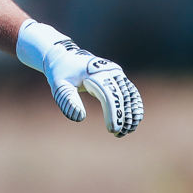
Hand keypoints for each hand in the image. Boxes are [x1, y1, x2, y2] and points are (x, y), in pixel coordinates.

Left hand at [16, 20, 142, 136]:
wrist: (65, 58)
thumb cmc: (61, 74)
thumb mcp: (59, 86)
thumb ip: (68, 101)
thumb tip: (80, 118)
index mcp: (94, 72)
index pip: (108, 94)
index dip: (113, 113)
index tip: (112, 130)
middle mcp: (109, 70)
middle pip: (121, 96)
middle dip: (122, 117)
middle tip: (118, 134)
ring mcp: (116, 72)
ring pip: (130, 95)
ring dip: (131, 114)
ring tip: (126, 132)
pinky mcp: (119, 76)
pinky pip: (131, 92)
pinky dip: (134, 107)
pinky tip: (133, 122)